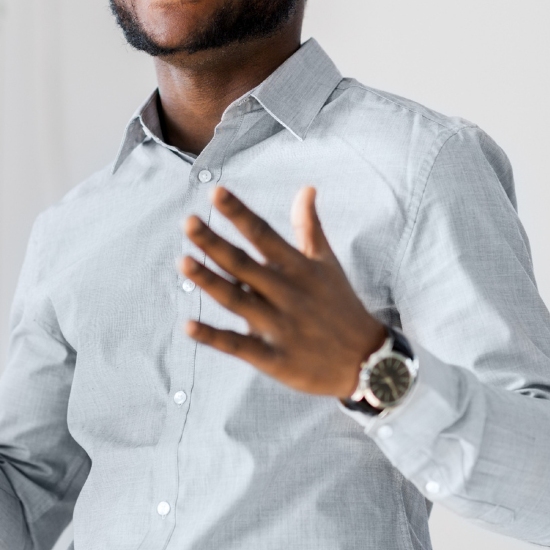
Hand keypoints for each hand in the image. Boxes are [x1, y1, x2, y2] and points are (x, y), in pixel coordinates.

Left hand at [179, 186, 386, 398]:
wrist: (367, 361)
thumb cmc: (341, 304)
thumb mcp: (327, 263)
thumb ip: (310, 226)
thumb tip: (306, 188)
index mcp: (298, 268)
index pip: (264, 234)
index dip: (240, 213)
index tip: (216, 192)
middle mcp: (287, 293)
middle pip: (244, 265)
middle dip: (214, 244)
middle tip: (188, 222)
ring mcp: (280, 326)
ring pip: (237, 301)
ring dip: (209, 282)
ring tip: (183, 262)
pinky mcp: (274, 358)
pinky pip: (239, 346)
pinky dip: (214, 337)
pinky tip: (188, 325)